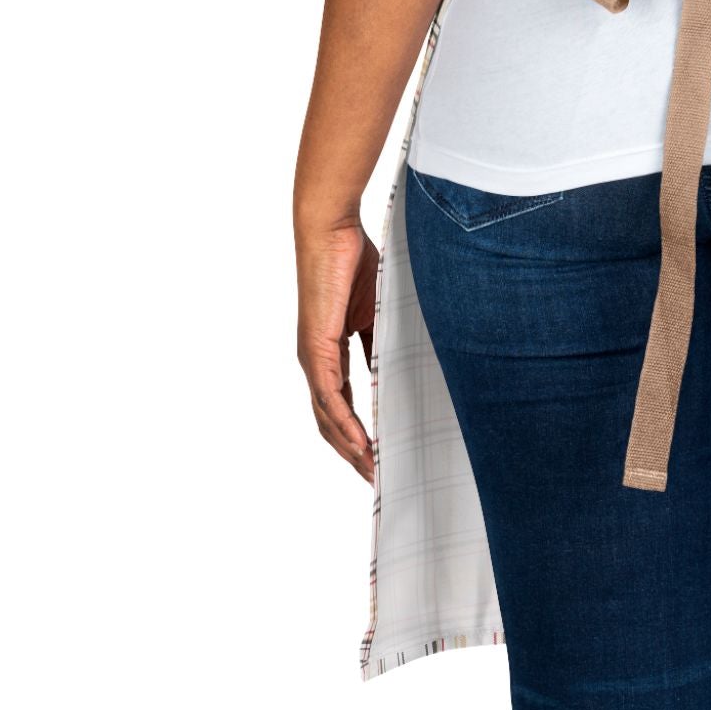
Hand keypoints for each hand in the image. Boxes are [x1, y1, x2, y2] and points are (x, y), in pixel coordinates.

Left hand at [296, 220, 381, 483]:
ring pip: (327, 417)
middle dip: (353, 452)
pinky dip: (344, 423)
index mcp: (330, 351)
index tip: (380, 455)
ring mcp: (313, 357)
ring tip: (373, 471)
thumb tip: (397, 366)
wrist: (331, 231)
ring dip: (349, 448)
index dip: (357, 433)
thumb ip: (381, 338)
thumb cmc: (353, 259)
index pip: (342, 403)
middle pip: (330, 421)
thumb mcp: (376, 308)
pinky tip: (360, 443)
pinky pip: (329, 395)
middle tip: (378, 478)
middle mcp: (316, 361)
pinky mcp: (316, 348)